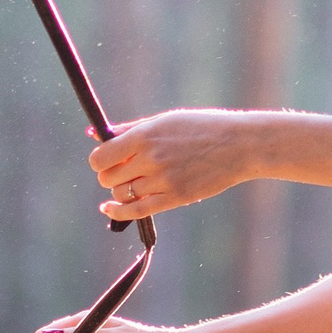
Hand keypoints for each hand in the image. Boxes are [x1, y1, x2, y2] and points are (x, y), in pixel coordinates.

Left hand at [88, 110, 255, 219]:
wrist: (238, 144)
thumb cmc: (200, 127)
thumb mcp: (164, 120)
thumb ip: (128, 129)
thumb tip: (93, 134)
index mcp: (145, 136)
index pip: (101, 157)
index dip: (99, 160)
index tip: (106, 159)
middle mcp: (151, 159)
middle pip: (108, 178)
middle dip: (109, 175)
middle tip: (121, 170)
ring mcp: (163, 181)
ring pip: (121, 195)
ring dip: (119, 190)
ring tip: (131, 182)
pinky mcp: (175, 198)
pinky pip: (136, 211)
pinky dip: (117, 211)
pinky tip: (109, 207)